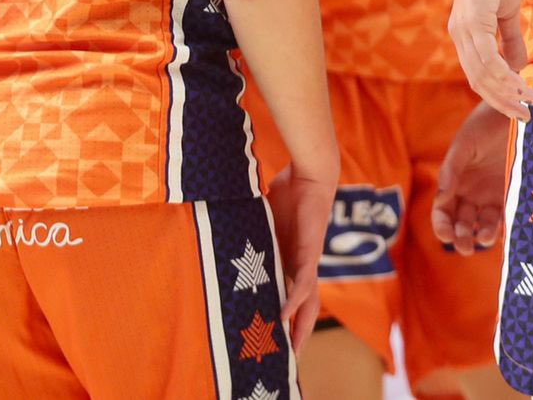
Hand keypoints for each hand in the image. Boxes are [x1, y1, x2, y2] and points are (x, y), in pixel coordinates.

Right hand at [266, 166, 334, 352]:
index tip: (276, 339)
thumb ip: (251, 233)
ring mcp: (308, 260)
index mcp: (291, 261)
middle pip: (305, 308)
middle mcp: (303, 266)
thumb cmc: (289, 192)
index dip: (288, 319)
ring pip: (308, 303)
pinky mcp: (310, 252)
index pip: (292, 297)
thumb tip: (222, 234)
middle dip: (298, 334)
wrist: (310, 172)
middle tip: (289, 359)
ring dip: (300, 327)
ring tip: (291, 350)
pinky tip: (285, 316)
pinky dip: (294, 301)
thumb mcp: (263, 220)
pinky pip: (304, 282)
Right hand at [432, 101, 511, 255]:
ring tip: (482, 238)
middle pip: (461, 223)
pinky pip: (506, 216)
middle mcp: (472, 192)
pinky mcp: (513, 193)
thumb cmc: (484, 124)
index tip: (445, 235)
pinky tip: (500, 233)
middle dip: (460, 237)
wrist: (515, 110)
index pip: (442, 211)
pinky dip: (502, 228)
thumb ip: (451, 172)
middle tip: (464, 246)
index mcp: (455, 182)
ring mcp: (493, 194)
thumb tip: (441, 199)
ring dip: (480, 236)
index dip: (441, 225)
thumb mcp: (464, 145)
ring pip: (482, 224)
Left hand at [449, 0, 532, 120]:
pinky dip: (504, 75)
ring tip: (529, 102)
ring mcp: (463, 29)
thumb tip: (519, 67)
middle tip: (525, 116)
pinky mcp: (473, 21)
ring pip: (483, 75)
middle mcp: (459, 35)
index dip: (497, 95)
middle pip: (478, 82)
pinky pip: (488, 58)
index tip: (520, 107)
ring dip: (507, 92)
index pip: (478, 75)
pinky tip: (520, 83)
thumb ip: (511, 38)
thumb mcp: (507, 11)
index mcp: (465, 34)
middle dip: (502, 102)